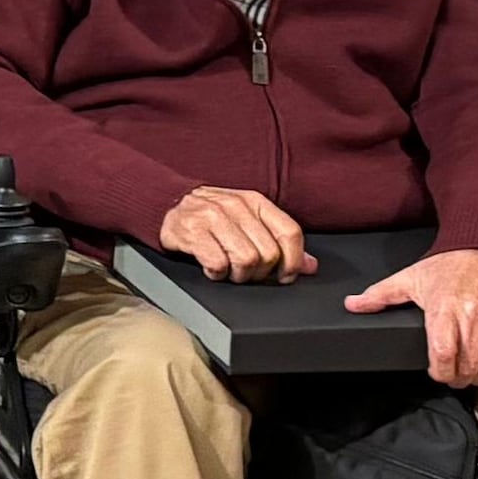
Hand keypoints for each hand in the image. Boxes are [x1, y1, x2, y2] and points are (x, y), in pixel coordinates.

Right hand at [154, 185, 312, 283]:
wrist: (166, 204)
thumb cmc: (211, 215)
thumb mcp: (249, 221)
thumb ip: (279, 241)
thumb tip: (310, 266)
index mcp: (255, 202)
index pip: (290, 232)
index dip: (293, 261)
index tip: (285, 275)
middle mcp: (236, 207)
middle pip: (268, 254)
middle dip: (261, 273)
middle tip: (248, 273)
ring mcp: (213, 218)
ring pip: (246, 261)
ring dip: (239, 276)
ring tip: (229, 270)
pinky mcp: (192, 232)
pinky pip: (218, 265)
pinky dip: (217, 274)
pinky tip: (212, 268)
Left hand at [347, 244, 477, 387]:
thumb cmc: (448, 265)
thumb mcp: (410, 277)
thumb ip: (380, 295)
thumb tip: (353, 304)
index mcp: (445, 307)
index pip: (444, 356)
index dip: (440, 373)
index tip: (437, 372)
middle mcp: (475, 313)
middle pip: (469, 366)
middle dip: (459, 378)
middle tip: (455, 375)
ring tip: (473, 373)